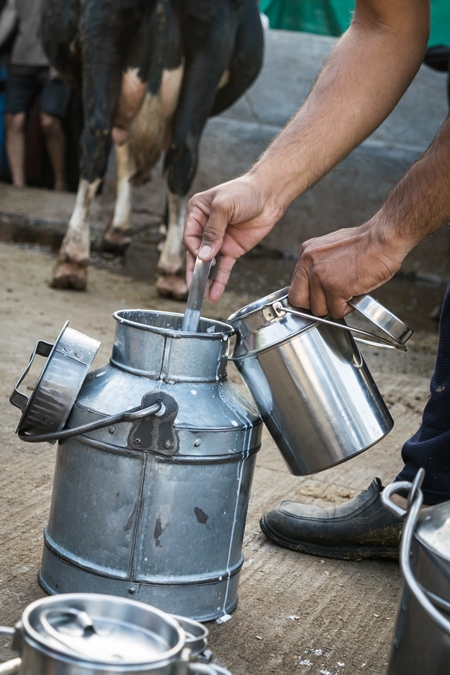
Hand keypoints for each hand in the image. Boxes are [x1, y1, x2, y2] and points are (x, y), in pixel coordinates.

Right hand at [184, 174, 282, 300]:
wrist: (270, 195)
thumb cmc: (244, 192)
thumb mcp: (224, 207)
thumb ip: (213, 231)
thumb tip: (203, 255)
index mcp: (197, 213)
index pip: (190, 236)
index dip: (194, 249)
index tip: (202, 257)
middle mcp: (205, 228)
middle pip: (196, 253)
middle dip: (194, 271)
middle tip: (193, 287)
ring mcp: (219, 241)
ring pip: (208, 264)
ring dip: (205, 280)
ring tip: (203, 296)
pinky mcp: (232, 250)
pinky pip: (223, 268)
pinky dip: (219, 281)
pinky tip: (215, 293)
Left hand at [289, 221, 407, 317]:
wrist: (383, 238)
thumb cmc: (365, 243)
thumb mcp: (331, 249)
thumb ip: (319, 266)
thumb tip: (316, 287)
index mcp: (307, 254)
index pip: (294, 287)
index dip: (307, 297)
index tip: (317, 300)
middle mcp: (308, 263)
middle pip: (300, 301)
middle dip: (317, 305)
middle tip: (333, 300)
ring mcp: (320, 276)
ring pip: (319, 309)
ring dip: (336, 306)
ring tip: (349, 291)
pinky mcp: (334, 287)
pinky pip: (336, 311)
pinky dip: (348, 307)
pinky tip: (355, 293)